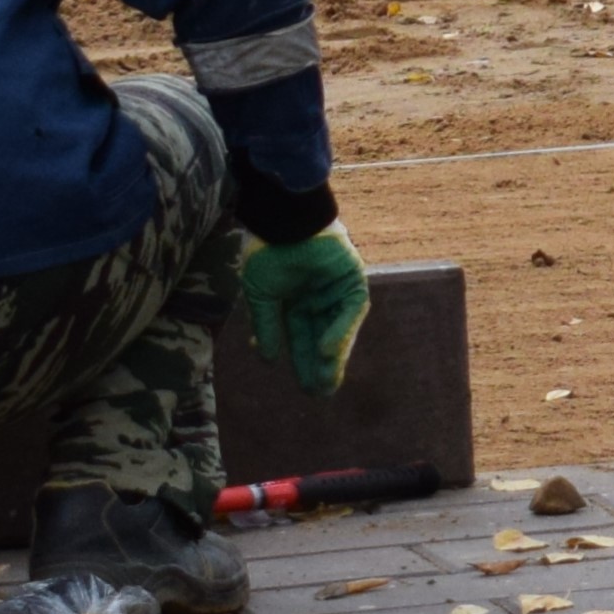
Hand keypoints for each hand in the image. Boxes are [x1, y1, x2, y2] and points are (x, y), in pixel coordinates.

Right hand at [239, 228, 372, 394]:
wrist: (282, 221)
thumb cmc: (267, 252)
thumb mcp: (261, 296)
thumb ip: (266, 327)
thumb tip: (267, 360)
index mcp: (295, 301)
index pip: (300, 338)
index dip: (301, 362)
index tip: (304, 388)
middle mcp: (317, 297)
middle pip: (321, 337)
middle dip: (321, 365)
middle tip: (321, 393)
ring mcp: (336, 287)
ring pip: (338, 328)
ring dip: (334, 355)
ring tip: (326, 380)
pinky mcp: (352, 278)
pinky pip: (350, 309)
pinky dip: (340, 330)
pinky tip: (325, 351)